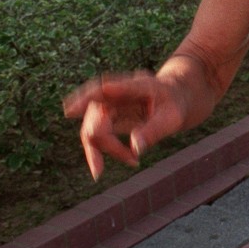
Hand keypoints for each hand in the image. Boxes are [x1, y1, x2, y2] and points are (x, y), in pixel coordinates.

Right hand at [63, 71, 186, 179]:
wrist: (179, 97)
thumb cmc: (177, 104)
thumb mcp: (173, 118)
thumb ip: (154, 130)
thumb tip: (135, 148)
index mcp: (136, 85)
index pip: (105, 89)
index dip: (85, 98)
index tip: (70, 111)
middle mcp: (118, 92)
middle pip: (95, 115)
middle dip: (102, 142)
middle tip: (124, 162)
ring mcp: (111, 103)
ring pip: (93, 127)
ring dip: (104, 149)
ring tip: (133, 161)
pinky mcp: (109, 115)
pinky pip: (98, 134)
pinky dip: (108, 149)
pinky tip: (129, 159)